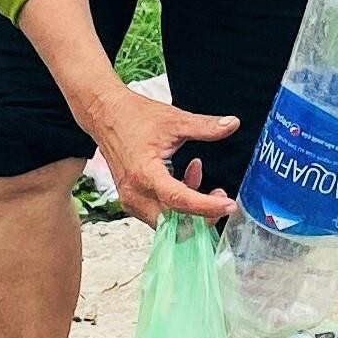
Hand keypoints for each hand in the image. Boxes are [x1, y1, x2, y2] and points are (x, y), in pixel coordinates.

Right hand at [86, 81, 240, 222]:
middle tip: (220, 194)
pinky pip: (160, 213)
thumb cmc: (134, 116)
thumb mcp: (174, 119)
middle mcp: (135, 193)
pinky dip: (177, 202)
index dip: (207, 207)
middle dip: (201, 213)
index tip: (229, 205)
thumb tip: (232, 124)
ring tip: (196, 172)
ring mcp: (131, 200)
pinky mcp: (132, 200)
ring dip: (190, 206)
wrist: (105, 114)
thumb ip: (205, 126)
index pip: (180, 201)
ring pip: (168, 221)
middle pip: (175, 222)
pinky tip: (184, 177)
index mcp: (145, 174)